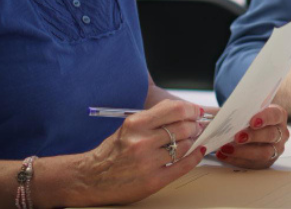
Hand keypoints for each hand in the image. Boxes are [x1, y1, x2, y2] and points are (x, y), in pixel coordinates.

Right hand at [76, 100, 205, 204]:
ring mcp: (147, 162)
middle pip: (183, 128)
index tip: (197, 112)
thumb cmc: (114, 150)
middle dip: (194, 126)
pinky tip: (198, 152)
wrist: (92, 178)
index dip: (192, 109)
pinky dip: (195, 158)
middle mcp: (142, 142)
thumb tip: (186, 111)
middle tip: (197, 127)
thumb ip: (156, 117)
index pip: (176, 109)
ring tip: (192, 139)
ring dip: (193, 141)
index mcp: (136, 124)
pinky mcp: (153, 180)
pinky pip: (183, 166)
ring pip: (184, 146)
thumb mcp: (130, 126)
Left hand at [214, 104, 289, 168]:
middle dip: (253, 136)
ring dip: (243, 151)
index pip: (275, 115)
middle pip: (270, 135)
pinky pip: (253, 163)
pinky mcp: (267, 162)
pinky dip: (236, 159)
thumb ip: (240, 110)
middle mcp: (281, 133)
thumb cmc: (252, 117)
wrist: (257, 128)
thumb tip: (219, 114)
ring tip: (227, 148)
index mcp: (279, 115)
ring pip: (264, 153)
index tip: (252, 121)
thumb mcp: (250, 110)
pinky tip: (224, 154)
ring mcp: (276, 149)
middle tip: (237, 137)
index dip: (264, 118)